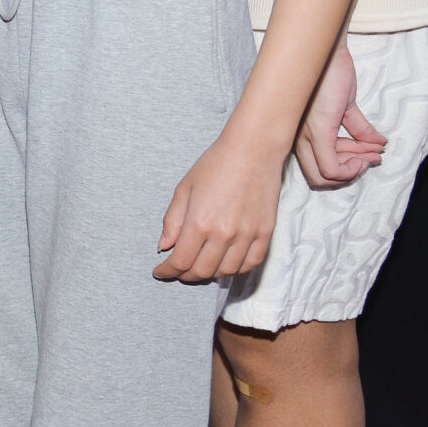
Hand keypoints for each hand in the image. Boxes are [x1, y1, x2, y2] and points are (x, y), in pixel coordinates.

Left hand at [157, 131, 284, 282]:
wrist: (252, 151)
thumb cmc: (215, 165)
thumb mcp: (184, 189)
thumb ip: (173, 221)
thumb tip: (164, 247)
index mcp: (200, 222)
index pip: (181, 261)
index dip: (168, 271)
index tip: (161, 272)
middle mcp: (224, 234)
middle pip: (203, 271)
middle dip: (186, 275)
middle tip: (179, 270)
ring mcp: (247, 235)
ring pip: (227, 272)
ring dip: (210, 274)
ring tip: (200, 266)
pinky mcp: (266, 233)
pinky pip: (251, 263)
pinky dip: (236, 269)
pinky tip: (225, 263)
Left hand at [294, 34, 386, 189]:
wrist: (327, 52)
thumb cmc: (330, 75)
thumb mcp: (344, 106)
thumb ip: (357, 127)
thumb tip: (378, 144)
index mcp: (300, 134)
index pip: (316, 170)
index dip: (343, 170)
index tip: (364, 157)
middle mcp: (297, 139)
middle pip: (320, 178)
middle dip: (350, 171)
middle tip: (372, 157)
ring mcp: (305, 136)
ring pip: (327, 174)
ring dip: (357, 165)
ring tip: (376, 151)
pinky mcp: (317, 130)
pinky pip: (330, 166)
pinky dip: (353, 166)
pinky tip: (374, 148)